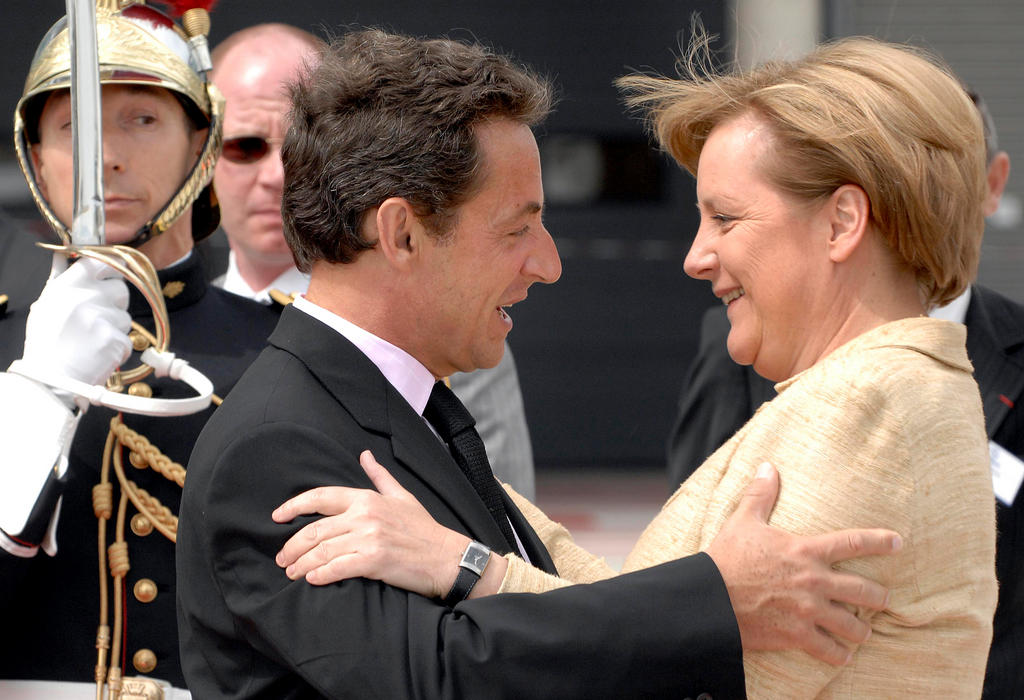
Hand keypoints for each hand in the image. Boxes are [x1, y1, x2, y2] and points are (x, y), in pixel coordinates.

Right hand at [21, 255, 130, 386]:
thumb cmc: (46, 343)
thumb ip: (58, 279)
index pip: (101, 260)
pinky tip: (98, 354)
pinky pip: (127, 340)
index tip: (117, 270)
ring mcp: (103, 318)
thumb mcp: (45, 305)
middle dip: (115, 303)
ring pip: (125, 316)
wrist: (51, 379)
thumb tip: (63, 257)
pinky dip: (117, 348)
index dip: (113, 265)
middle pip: (121, 289)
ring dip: (115, 328)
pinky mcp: (116, 339)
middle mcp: (87, 297)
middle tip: (98, 318)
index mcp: (68, 285)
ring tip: (92, 341)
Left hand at [273, 450, 467, 596]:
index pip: (321, 497)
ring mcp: (369, 538)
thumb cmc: (424, 528)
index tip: (277, 517)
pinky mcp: (374, 561)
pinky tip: (312, 580)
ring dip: (301, 564)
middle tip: (282, 559)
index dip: (293, 506)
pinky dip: (320, 575)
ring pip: (322, 550)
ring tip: (291, 573)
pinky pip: (338, 568)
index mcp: (367, 499)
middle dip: (292, 546)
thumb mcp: (401, 496)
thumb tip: (364, 455)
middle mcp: (365, 515)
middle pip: (315, 529)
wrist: (447, 557)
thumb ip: (379, 477)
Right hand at [705, 462, 901, 666]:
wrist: (710, 598)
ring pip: (851, 625)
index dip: (879, 541)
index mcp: (806, 551)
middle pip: (863, 591)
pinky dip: (838, 654)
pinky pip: (829, 650)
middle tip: (885, 599)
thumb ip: (760, 494)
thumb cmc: (726, 558)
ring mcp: (808, 611)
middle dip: (879, 597)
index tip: (898, 543)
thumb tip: (767, 466)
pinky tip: (842, 655)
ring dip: (861, 630)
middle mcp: (814, 582)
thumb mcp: (743, 521)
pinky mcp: (797, 635)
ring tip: (864, 633)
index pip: (852, 542)